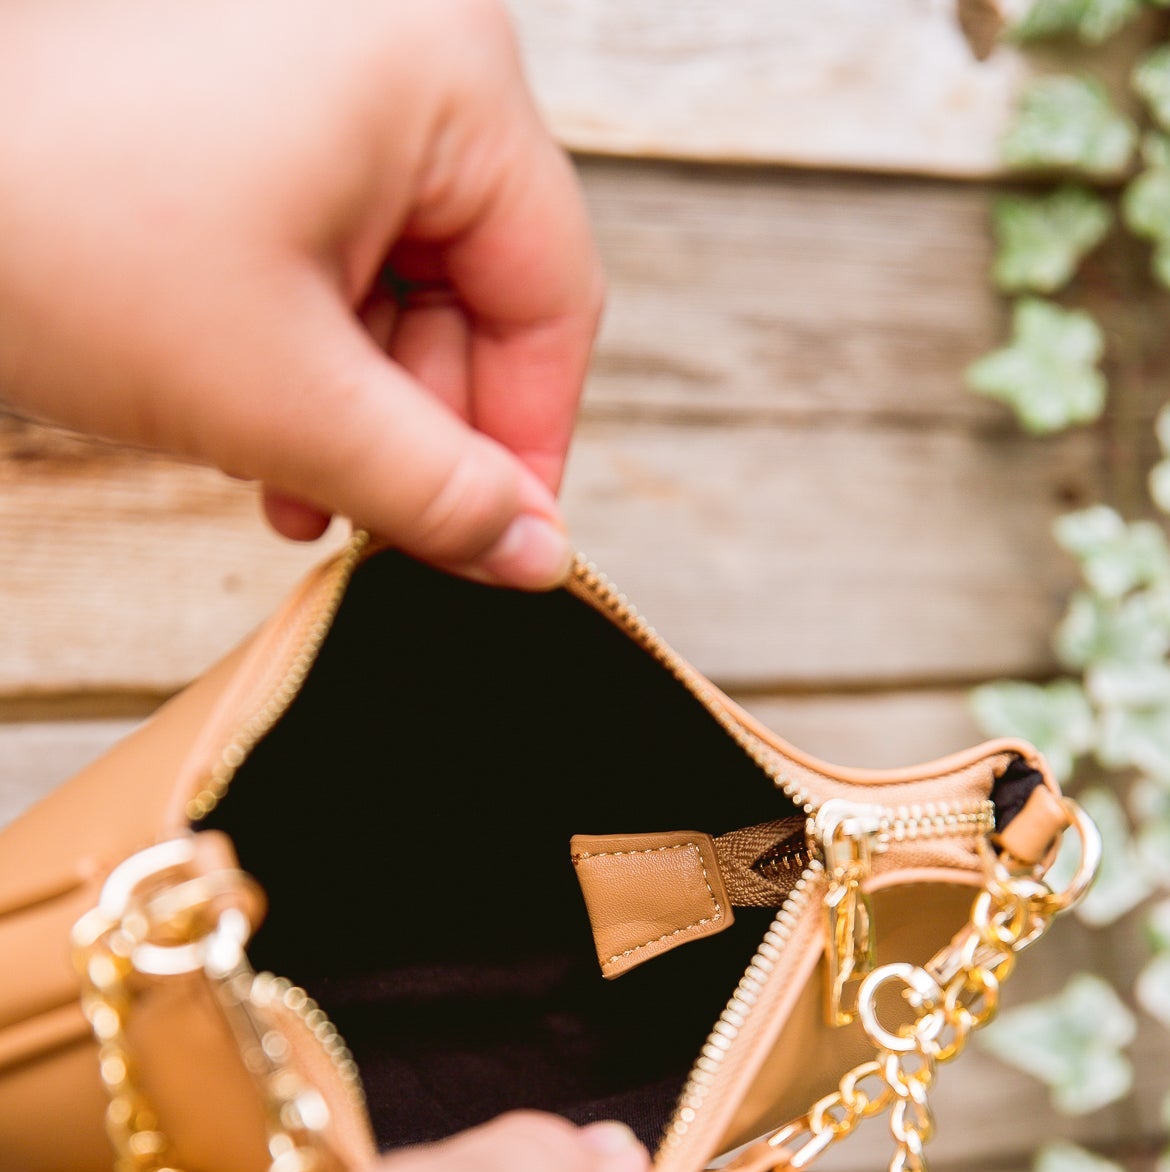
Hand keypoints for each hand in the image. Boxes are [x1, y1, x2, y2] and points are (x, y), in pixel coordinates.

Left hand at [0, 0, 602, 586]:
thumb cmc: (55, 230)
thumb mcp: (279, 398)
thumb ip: (433, 492)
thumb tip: (535, 558)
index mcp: (444, 68)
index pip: (552, 296)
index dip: (529, 445)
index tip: (499, 547)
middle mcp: (398, 27)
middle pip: (476, 280)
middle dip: (418, 423)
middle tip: (367, 526)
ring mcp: (318, 38)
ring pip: (397, 263)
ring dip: (353, 392)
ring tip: (287, 481)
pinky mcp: (247, 65)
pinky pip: (327, 221)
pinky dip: (302, 326)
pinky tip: (254, 406)